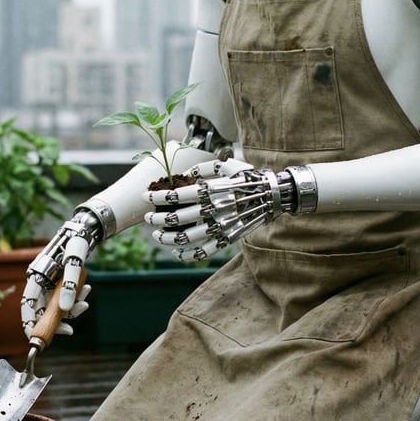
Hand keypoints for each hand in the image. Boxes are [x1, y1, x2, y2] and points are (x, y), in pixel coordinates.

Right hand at [21, 211, 99, 333]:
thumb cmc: (76, 243)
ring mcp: (49, 283)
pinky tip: (86, 291)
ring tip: (85, 303)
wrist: (84, 230)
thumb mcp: (74, 264)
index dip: (30, 323)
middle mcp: (40, 282)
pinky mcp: (59, 283)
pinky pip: (65, 298)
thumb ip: (70, 286)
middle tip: (69, 331)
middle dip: (56, 320)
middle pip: (41, 309)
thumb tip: (65, 309)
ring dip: (70, 309)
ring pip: (55, 306)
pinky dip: (75, 299)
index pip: (27, 306)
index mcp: (36, 277)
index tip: (38, 338)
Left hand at [143, 158, 293, 261]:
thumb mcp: (228, 165)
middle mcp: (214, 210)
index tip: (146, 195)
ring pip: (185, 238)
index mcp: (212, 191)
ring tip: (156, 234)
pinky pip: (202, 252)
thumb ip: (206, 167)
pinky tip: (175, 250)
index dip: (158, 196)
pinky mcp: (227, 240)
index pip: (177, 195)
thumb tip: (187, 173)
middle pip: (177, 218)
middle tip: (147, 216)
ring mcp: (221, 228)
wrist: (273, 196)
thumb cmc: (248, 178)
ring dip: (166, 238)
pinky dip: (186, 255)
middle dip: (156, 218)